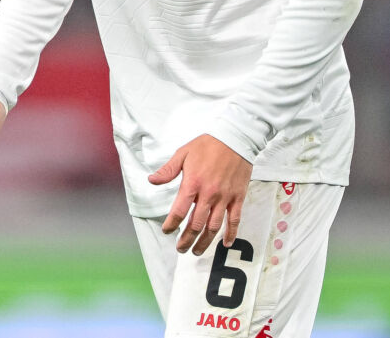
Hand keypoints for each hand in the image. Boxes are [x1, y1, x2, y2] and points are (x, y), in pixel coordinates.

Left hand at [148, 134, 252, 255]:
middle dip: (186, 239)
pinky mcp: (238, 198)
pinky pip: (234, 220)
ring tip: (197, 251)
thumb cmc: (207, 145)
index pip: (179, 211)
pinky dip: (231, 234)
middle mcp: (208, 194)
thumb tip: (151, 181)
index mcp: (192, 183)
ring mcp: (225, 198)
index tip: (166, 231)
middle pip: (196, 224)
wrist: (235, 139)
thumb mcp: (183, 153)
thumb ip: (168, 170)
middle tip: (180, 249)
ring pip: (214, 226)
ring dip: (205, 242)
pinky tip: (225, 244)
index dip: (171, 224)